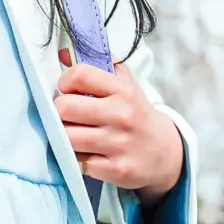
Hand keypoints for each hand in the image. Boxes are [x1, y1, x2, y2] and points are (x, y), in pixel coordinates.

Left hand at [54, 49, 184, 198]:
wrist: (163, 152)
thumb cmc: (135, 113)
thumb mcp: (123, 84)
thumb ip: (96, 65)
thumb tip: (62, 53)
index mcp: (122, 90)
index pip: (79, 75)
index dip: (64, 82)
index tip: (67, 90)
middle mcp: (122, 115)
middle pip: (65, 108)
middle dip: (60, 112)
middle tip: (68, 115)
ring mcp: (119, 144)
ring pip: (68, 137)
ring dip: (65, 136)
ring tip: (75, 133)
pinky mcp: (117, 170)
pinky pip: (79, 162)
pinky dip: (77, 158)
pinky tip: (87, 153)